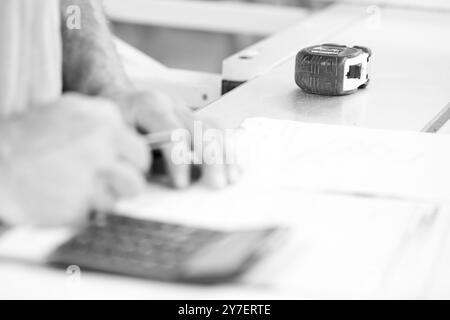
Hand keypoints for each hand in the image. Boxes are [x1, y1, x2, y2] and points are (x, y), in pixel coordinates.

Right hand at [0, 94, 148, 226]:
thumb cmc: (28, 134)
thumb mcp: (70, 111)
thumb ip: (105, 126)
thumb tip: (131, 148)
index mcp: (105, 120)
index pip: (141, 153)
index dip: (129, 165)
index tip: (116, 168)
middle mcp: (102, 147)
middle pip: (135, 182)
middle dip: (120, 187)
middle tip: (97, 184)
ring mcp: (89, 177)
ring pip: (113, 203)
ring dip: (95, 201)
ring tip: (67, 186)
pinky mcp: (75, 205)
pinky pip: (88, 217)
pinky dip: (74, 213)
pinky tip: (55, 196)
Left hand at [111, 90, 240, 188]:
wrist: (119, 101)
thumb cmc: (114, 123)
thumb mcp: (112, 137)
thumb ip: (130, 158)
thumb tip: (147, 184)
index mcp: (148, 105)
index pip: (172, 132)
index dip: (178, 160)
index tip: (181, 185)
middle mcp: (172, 104)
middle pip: (200, 129)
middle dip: (211, 159)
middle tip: (217, 184)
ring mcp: (185, 109)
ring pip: (214, 129)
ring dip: (225, 155)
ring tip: (232, 178)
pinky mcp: (194, 118)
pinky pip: (217, 131)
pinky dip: (227, 150)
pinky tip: (235, 167)